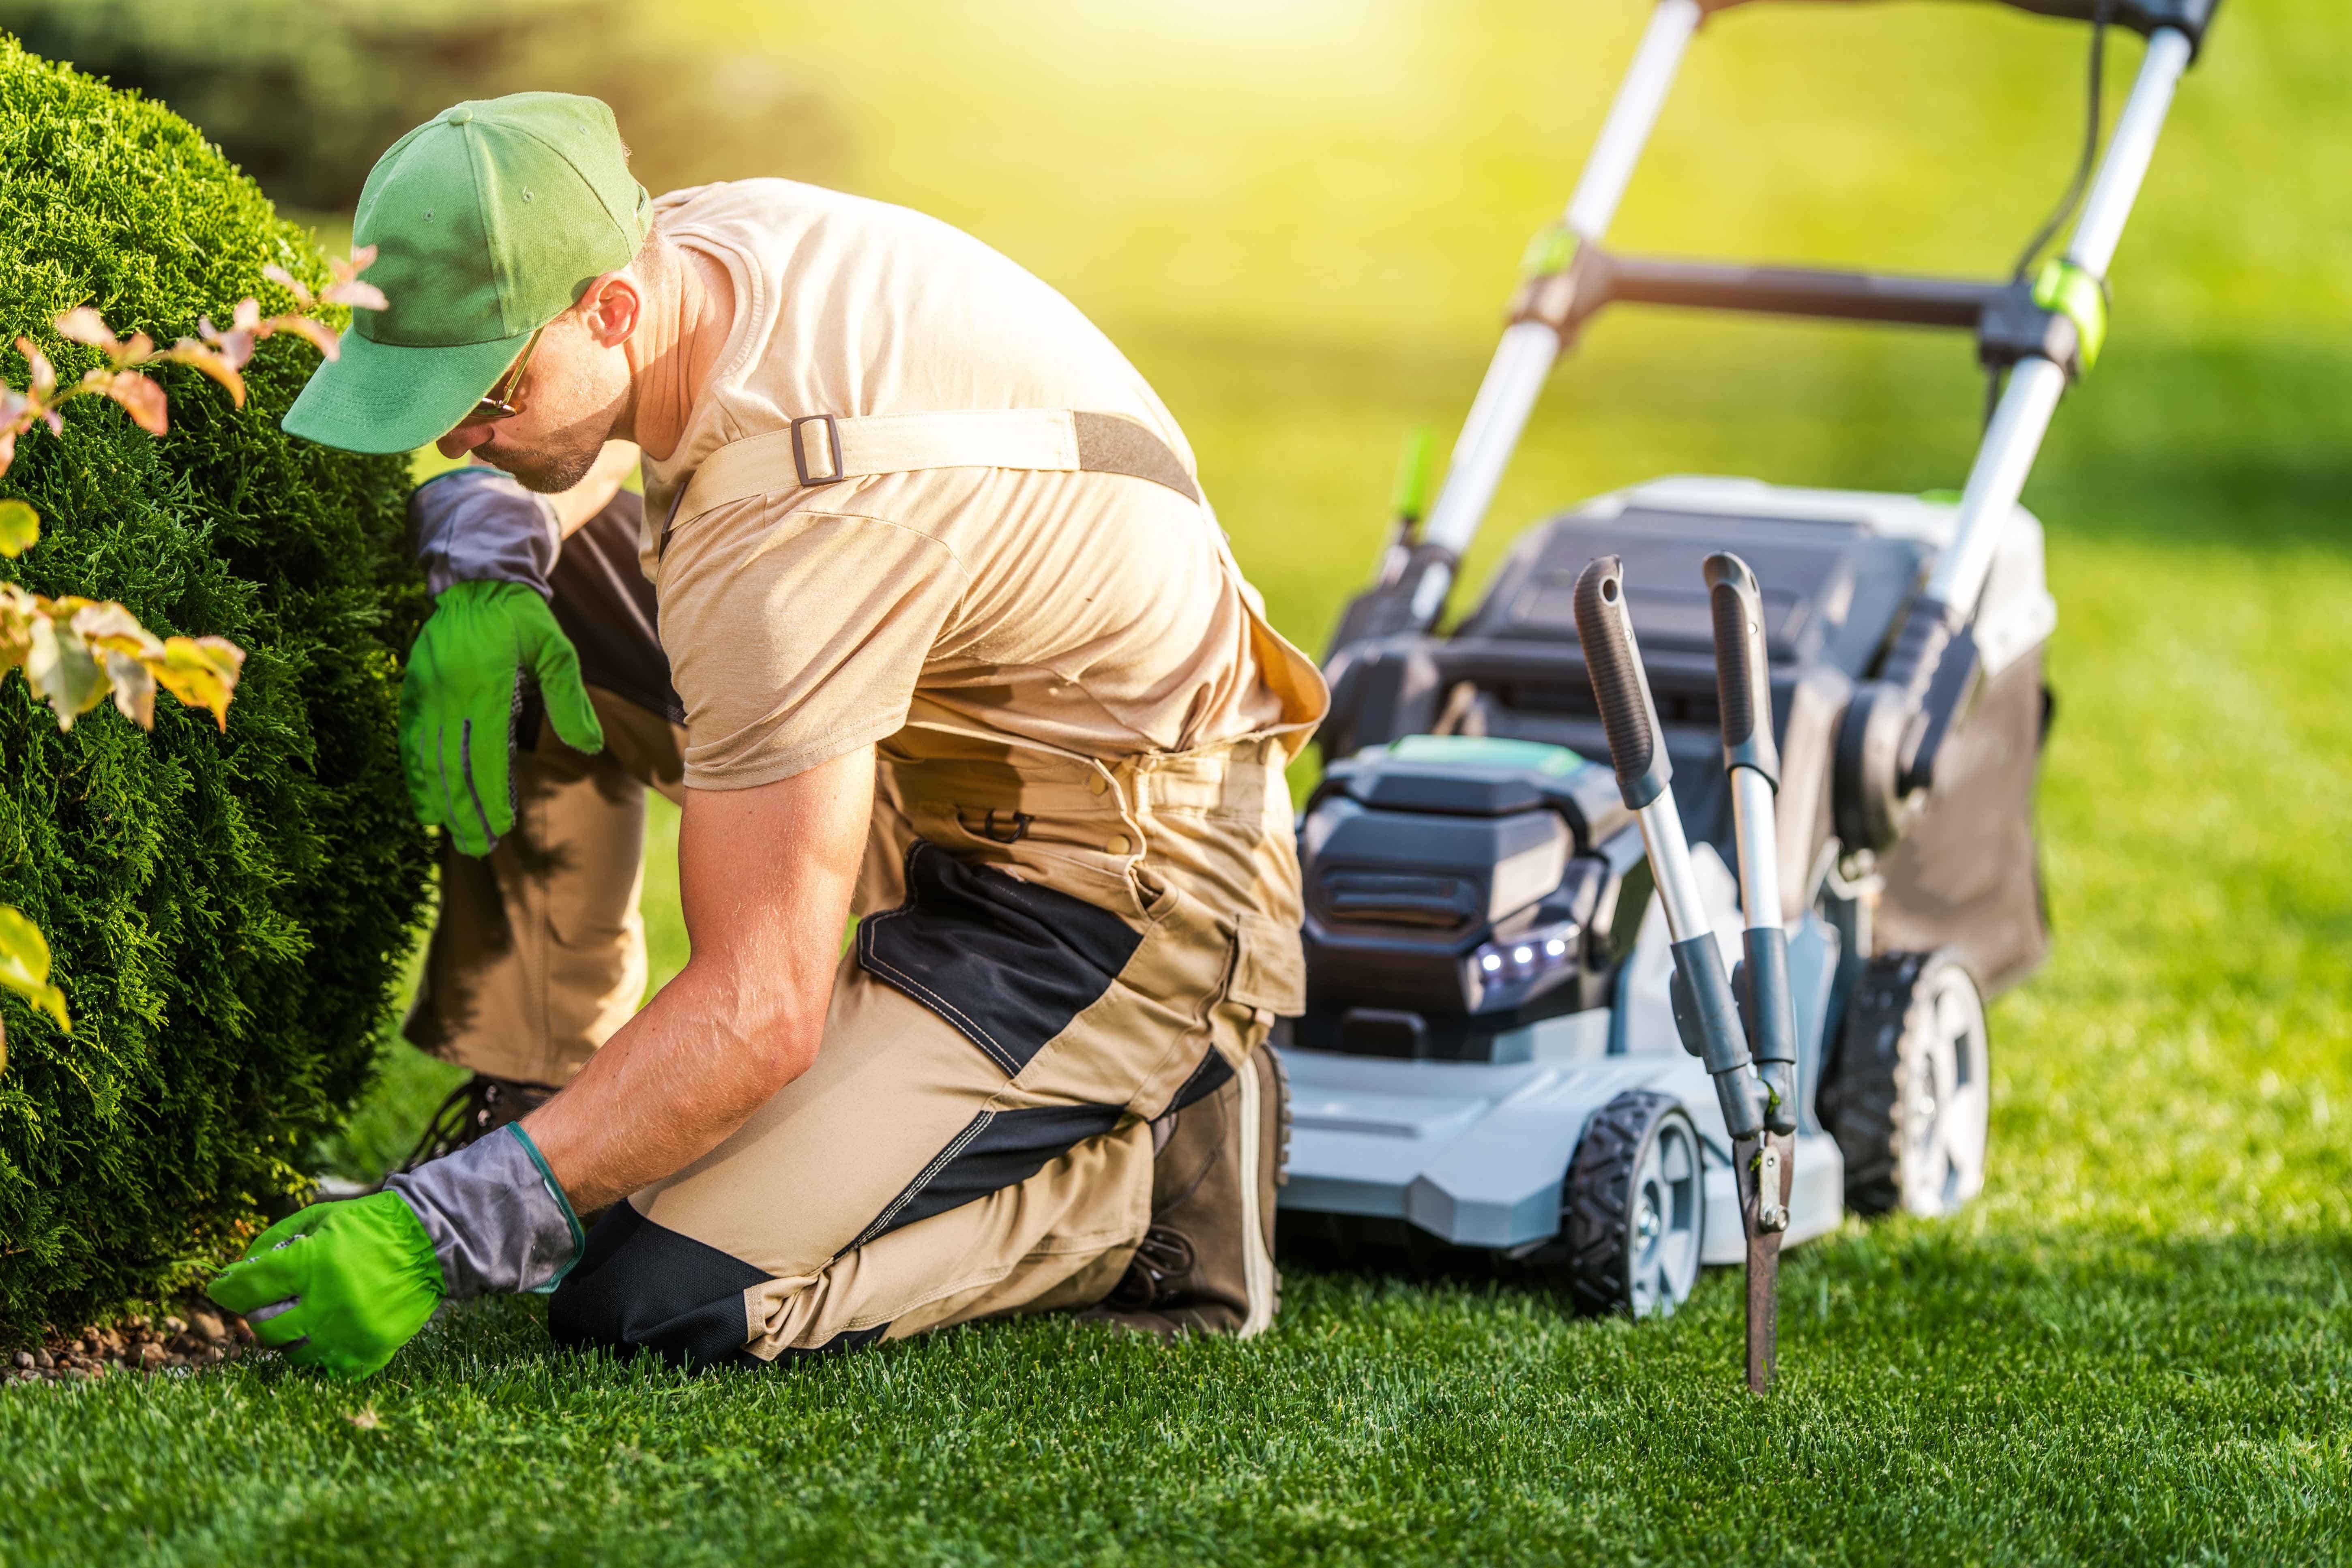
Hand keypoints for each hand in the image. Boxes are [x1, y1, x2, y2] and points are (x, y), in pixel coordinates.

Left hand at [206, 1192, 444, 1381]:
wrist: (431, 1242)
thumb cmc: (370, 1225)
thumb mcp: (320, 1218)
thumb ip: (274, 1241)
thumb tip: (236, 1273)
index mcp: (314, 1263)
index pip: (249, 1287)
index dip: (227, 1288)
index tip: (220, 1289)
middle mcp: (328, 1303)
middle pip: (265, 1327)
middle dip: (258, 1314)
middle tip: (267, 1303)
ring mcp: (350, 1332)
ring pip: (291, 1354)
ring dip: (287, 1337)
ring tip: (300, 1319)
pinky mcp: (371, 1351)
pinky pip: (327, 1370)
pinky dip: (318, 1356)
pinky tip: (322, 1337)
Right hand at [400, 580, 605, 855]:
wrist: (477, 581)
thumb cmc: (523, 619)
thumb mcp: (557, 651)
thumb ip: (571, 700)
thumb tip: (590, 747)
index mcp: (486, 685)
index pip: (486, 755)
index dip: (491, 795)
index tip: (500, 828)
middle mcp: (449, 692)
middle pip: (453, 765)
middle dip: (464, 810)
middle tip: (477, 847)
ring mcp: (426, 691)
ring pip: (428, 758)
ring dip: (440, 799)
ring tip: (454, 834)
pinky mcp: (412, 689)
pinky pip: (409, 739)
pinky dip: (415, 773)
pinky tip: (424, 801)